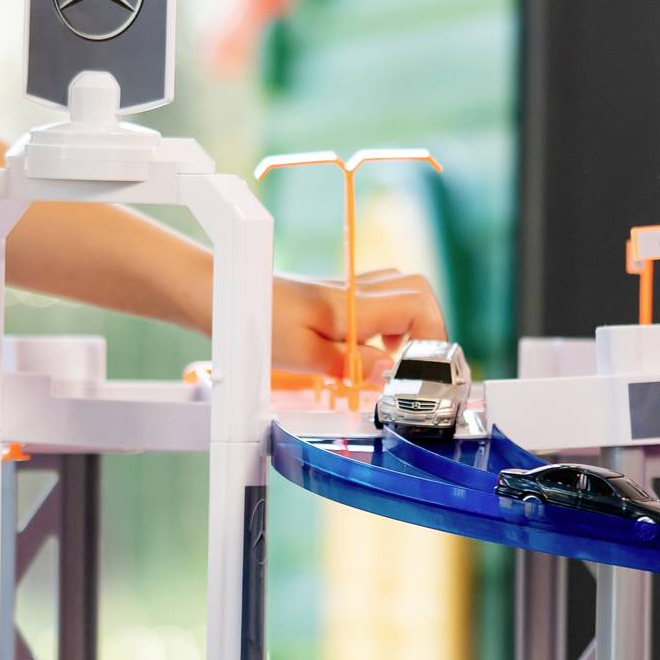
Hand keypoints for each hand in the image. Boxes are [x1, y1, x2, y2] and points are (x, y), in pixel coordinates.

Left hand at [274, 267, 446, 381]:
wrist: (227, 296)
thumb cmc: (258, 325)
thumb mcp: (303, 356)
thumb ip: (351, 363)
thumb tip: (388, 370)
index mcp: (353, 306)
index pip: (418, 306)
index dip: (432, 337)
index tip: (420, 367)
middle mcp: (356, 291)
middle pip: (419, 290)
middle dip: (429, 327)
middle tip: (412, 362)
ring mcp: (347, 289)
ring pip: (401, 290)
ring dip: (409, 323)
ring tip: (391, 357)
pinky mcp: (336, 294)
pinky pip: (379, 295)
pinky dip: (387, 319)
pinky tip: (366, 345)